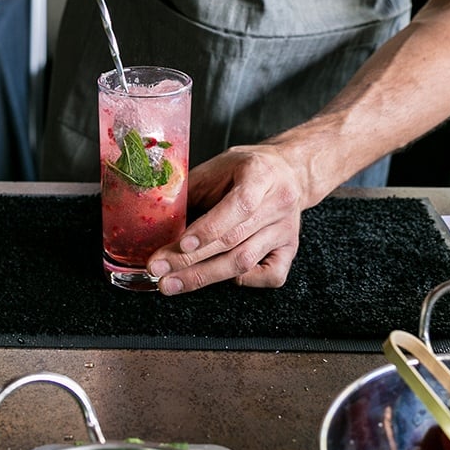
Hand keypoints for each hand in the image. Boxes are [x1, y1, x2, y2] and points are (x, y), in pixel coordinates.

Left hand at [147, 146, 304, 294]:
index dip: (208, 228)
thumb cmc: (244, 168)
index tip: (179, 244)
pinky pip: (272, 276)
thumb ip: (190, 189)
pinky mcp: (291, 248)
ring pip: (246, 261)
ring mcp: (286, 229)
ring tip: (173, 283)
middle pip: (234, 239)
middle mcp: (278, 202)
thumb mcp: (216, 167)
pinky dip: (246, 282)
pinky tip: (221, 278)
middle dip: (191, 259)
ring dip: (205, 275)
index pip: (238, 206)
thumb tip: (157, 217)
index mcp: (260, 174)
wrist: (285, 170)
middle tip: (159, 270)